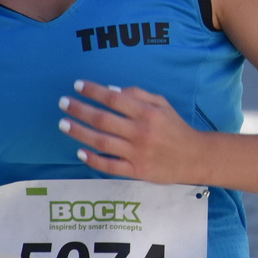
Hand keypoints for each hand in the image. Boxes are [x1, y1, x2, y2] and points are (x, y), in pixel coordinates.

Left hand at [58, 80, 204, 184]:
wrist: (194, 157)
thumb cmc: (175, 128)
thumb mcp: (162, 104)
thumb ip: (139, 95)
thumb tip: (110, 90)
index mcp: (148, 113)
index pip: (114, 98)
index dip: (93, 91)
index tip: (77, 86)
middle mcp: (141, 132)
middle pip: (102, 119)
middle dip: (79, 109)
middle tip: (63, 103)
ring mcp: (137, 153)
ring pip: (101, 142)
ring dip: (79, 132)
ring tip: (63, 124)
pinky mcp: (136, 171)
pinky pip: (109, 166)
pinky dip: (93, 159)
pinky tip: (80, 152)